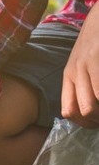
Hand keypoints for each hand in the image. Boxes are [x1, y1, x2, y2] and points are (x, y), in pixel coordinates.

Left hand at [61, 5, 98, 127]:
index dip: (87, 123)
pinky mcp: (98, 57)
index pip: (69, 112)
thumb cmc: (97, 41)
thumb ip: (81, 85)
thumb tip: (87, 113)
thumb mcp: (83, 63)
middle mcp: (76, 71)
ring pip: (96, 102)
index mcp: (69, 76)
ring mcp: (89, 63)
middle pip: (85, 111)